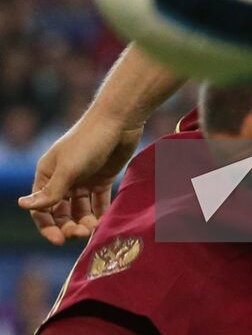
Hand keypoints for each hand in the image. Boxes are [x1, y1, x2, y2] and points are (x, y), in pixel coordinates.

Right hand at [17, 111, 143, 244]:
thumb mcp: (68, 169)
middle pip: (62, 212)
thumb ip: (50, 192)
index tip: (60, 241)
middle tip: (82, 233)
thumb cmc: (89, 141)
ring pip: (81, 210)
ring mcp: (83, 179)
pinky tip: (105, 223)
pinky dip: (100, 214)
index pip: (42, 208)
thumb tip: (22, 206)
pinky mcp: (102, 179)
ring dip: (85, 222)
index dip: (48, 227)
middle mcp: (63, 178)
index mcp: (48, 174)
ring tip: (94, 229)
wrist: (120, 119)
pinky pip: (98, 203)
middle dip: (69, 226)